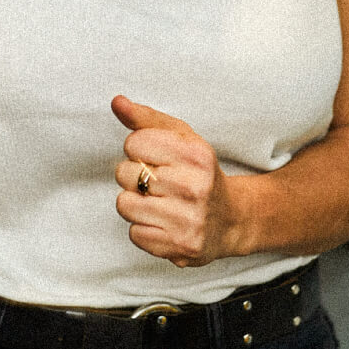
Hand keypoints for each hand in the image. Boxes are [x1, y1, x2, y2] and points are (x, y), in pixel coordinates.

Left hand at [112, 95, 240, 266]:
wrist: (231, 220)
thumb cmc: (199, 174)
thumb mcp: (182, 139)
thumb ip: (146, 119)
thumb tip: (117, 102)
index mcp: (195, 154)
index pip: (134, 142)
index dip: (139, 149)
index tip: (157, 158)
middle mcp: (193, 187)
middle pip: (124, 173)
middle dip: (135, 176)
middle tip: (159, 183)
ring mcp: (187, 220)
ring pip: (124, 204)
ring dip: (135, 204)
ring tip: (158, 203)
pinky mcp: (179, 247)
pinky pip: (134, 233)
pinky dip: (143, 229)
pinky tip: (164, 223)